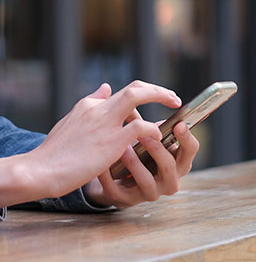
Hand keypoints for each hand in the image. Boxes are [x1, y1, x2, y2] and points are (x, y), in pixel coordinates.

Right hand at [0, 80, 184, 207]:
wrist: (43, 168)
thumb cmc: (55, 152)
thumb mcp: (70, 124)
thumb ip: (90, 106)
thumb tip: (105, 88)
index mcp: (87, 105)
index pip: (118, 92)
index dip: (141, 93)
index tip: (154, 98)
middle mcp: (97, 107)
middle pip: (132, 87)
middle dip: (156, 90)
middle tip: (173, 98)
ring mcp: (104, 122)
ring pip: (136, 96)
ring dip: (159, 99)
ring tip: (175, 110)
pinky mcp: (112, 140)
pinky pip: (141, 126)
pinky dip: (153, 129)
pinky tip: (158, 137)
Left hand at [83, 120, 198, 207]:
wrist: (109, 178)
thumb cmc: (132, 151)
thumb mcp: (139, 135)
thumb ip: (142, 120)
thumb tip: (139, 90)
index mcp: (174, 160)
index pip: (190, 150)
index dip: (187, 138)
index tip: (179, 124)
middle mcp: (167, 179)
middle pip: (171, 166)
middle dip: (158, 149)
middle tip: (144, 134)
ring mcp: (147, 192)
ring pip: (147, 181)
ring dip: (135, 163)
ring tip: (123, 149)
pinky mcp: (124, 200)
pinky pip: (117, 189)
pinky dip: (109, 175)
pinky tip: (101, 164)